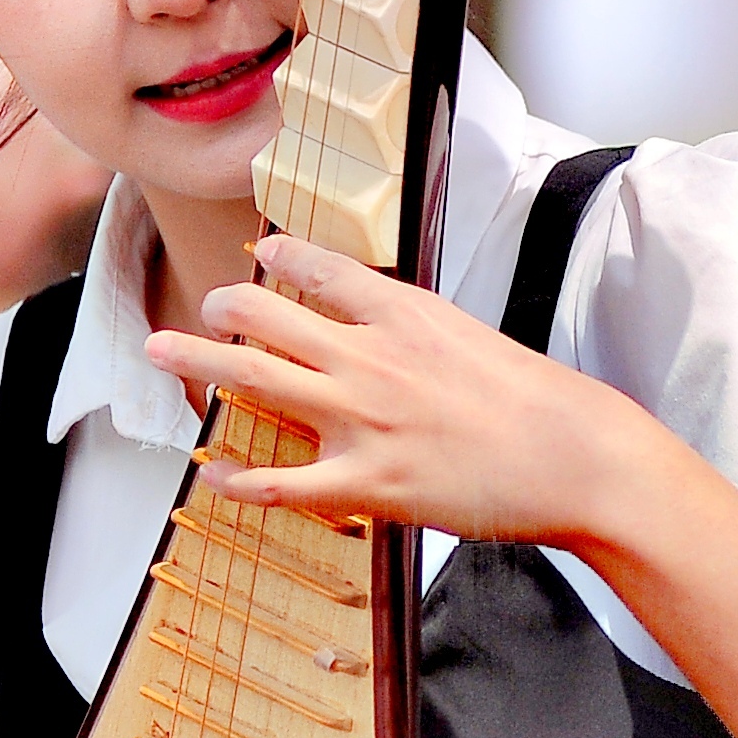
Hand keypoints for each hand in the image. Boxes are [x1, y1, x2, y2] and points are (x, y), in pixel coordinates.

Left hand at [142, 236, 669, 544]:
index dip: (279, 256)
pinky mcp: (370, 484)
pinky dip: (236, 478)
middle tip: (205, 304)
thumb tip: (390, 326)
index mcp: (406, 315)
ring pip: (255, 379)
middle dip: (222, 306)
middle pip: (268, 315)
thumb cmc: (540, 404)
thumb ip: (421, 330)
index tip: (259, 254)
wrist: (575, 458)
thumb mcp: (475, 337)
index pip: (322, 268)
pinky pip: (281, 482)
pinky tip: (209, 474)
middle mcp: (373, 358)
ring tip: (161, 349)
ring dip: (197, 359)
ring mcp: (364, 421)